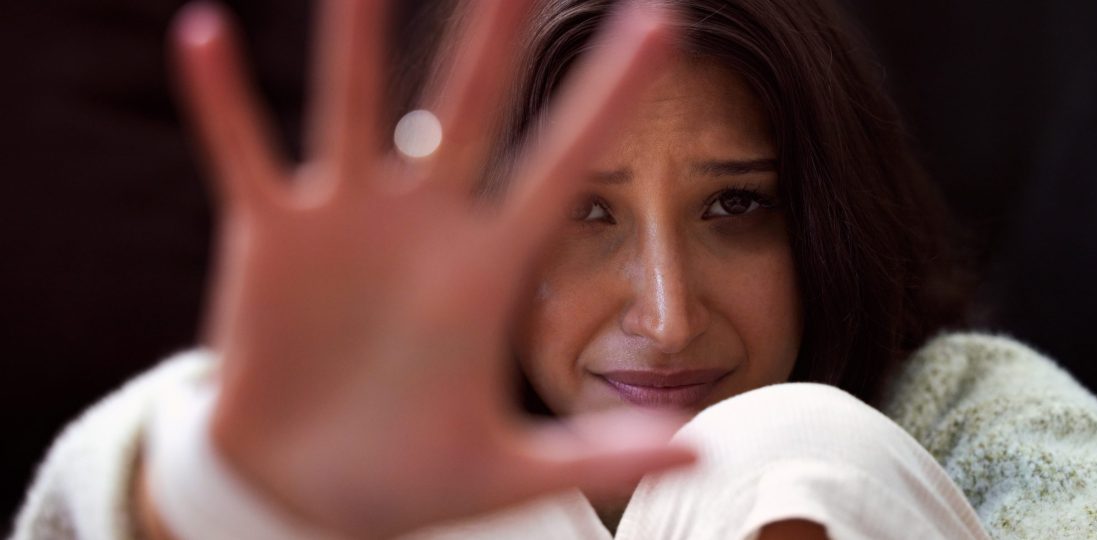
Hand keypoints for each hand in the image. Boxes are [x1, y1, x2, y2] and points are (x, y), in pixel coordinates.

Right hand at [168, 0, 692, 536]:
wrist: (306, 493)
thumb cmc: (409, 476)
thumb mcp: (508, 472)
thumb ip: (600, 455)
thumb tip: (703, 445)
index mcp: (488, 270)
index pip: (563, 165)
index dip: (611, 97)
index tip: (663, 22)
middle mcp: (423, 227)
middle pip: (469, 108)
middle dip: (496, 36)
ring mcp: (344, 225)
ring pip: (353, 108)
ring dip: (357, 39)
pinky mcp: (270, 241)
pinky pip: (243, 156)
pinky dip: (223, 102)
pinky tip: (204, 34)